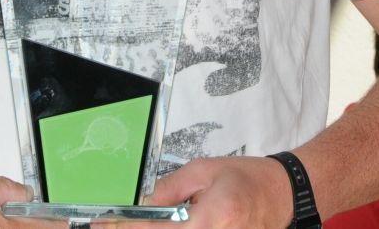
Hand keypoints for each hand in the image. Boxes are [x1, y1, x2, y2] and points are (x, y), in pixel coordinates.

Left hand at [144, 156, 293, 228]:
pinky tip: (187, 220)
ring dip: (171, 228)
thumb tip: (146, 204)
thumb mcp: (202, 170)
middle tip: (130, 222)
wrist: (283, 193)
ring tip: (163, 218)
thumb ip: (171, 188)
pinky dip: (188, 228)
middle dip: (153, 228)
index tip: (111, 225)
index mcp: (217, 215)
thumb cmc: (246, 177)